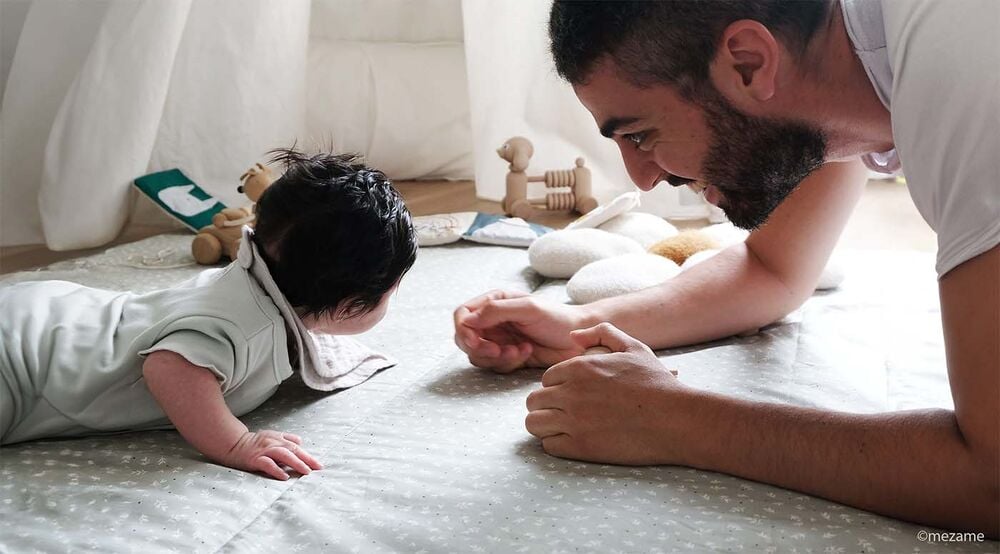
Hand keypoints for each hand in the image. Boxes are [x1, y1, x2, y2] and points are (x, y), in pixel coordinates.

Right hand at [223, 430, 322, 480]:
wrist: (232, 443)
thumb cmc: (254, 443)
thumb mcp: (271, 437)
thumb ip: (286, 439)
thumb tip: (300, 442)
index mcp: (278, 438)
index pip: (297, 446)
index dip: (308, 455)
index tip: (319, 465)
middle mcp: (273, 442)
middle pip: (293, 450)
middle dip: (307, 459)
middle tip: (318, 468)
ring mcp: (263, 450)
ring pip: (283, 455)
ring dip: (296, 463)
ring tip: (306, 472)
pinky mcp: (254, 459)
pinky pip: (267, 464)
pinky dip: (276, 470)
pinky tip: (284, 477)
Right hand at [454, 290, 594, 371]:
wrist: (579, 338)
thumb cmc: (558, 317)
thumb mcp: (528, 308)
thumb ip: (496, 311)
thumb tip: (468, 321)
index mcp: (494, 301)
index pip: (462, 314)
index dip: (464, 330)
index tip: (476, 342)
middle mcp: (493, 320)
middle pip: (465, 338)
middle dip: (480, 348)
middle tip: (500, 351)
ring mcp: (499, 339)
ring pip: (478, 355)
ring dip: (497, 357)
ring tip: (521, 351)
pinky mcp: (507, 356)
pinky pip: (494, 365)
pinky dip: (508, 363)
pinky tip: (527, 353)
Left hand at [525, 323, 687, 464]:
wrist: (676, 419)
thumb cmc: (656, 383)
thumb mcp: (633, 347)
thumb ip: (601, 334)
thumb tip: (573, 336)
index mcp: (579, 368)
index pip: (545, 379)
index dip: (557, 388)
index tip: (572, 396)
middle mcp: (571, 393)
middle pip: (533, 401)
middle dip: (546, 406)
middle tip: (565, 413)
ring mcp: (573, 422)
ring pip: (533, 424)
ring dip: (545, 425)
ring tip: (564, 428)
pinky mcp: (580, 447)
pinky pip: (548, 446)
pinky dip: (557, 444)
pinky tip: (574, 441)